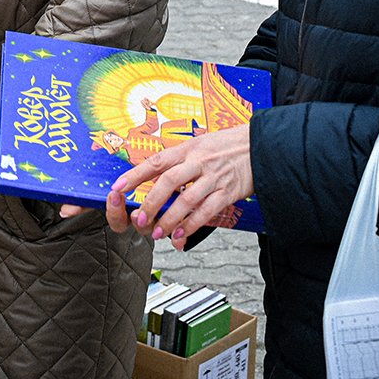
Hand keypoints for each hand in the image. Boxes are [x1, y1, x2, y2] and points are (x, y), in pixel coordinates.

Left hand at [103, 125, 253, 247]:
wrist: (261, 145)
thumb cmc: (226, 146)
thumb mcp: (200, 144)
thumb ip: (179, 161)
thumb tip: (155, 177)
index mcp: (188, 149)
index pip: (156, 162)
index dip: (135, 175)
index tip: (118, 187)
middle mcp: (198, 162)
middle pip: (168, 182)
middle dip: (151, 203)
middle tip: (140, 219)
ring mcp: (213, 177)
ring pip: (187, 200)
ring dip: (170, 219)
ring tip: (158, 232)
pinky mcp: (228, 191)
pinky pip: (207, 211)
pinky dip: (192, 225)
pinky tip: (181, 235)